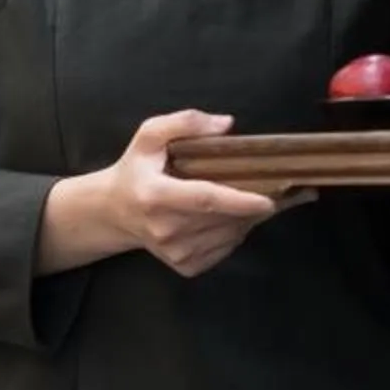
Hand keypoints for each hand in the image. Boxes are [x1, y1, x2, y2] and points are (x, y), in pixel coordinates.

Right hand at [41, 112, 305, 278]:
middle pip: (224, 218)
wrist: (114, 213)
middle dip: (255, 204)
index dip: (239, 200)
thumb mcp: (149, 136)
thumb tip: (226, 124)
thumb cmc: (136, 171)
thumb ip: (183, 122)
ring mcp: (175, 253)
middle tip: (276, 187)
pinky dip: (236, 232)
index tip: (269, 200)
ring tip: (249, 198)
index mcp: (156, 196)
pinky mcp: (185, 267)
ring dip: (248, 217)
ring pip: (231, 235)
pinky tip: (229, 217)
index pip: (204, 200)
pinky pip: (226, 249)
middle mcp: (165, 230)